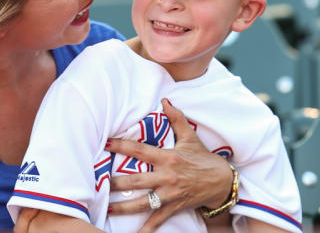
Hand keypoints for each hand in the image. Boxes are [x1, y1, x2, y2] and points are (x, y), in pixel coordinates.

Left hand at [107, 98, 233, 232]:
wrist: (222, 182)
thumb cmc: (203, 158)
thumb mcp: (190, 136)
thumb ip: (176, 118)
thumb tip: (165, 100)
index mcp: (168, 157)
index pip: (140, 150)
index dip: (121, 146)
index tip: (105, 144)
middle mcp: (167, 177)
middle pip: (136, 181)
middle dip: (115, 183)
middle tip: (98, 182)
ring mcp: (169, 195)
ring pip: (142, 202)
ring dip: (123, 206)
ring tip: (107, 207)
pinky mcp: (173, 207)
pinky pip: (157, 220)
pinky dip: (145, 229)